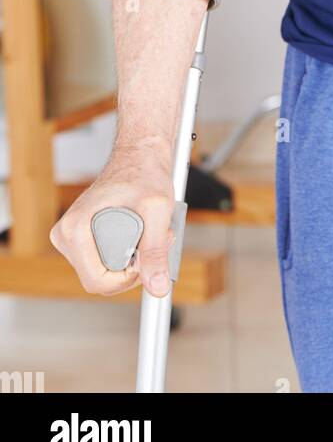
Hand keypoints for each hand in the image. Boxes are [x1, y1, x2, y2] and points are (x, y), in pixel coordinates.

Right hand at [49, 147, 175, 297]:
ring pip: (104, 272)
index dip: (128, 278)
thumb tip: (157, 287)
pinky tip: (142, 233)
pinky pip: (105, 261)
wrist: (140, 154)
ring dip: (132, 260)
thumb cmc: (144, 173)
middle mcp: (66, 235)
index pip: (97, 281)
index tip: (147, 256)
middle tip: (157, 239)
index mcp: (75, 229)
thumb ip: (156, 250)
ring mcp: (73, 238)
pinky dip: (127, 253)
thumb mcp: (157, 210)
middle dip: (133, 267)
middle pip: (100, 280)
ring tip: (151, 232)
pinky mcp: (83, 238)